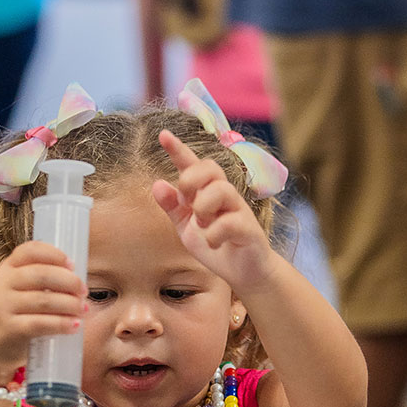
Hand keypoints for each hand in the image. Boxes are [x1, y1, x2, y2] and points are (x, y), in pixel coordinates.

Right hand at [0, 241, 85, 382]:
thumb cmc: (17, 311)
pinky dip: (61, 323)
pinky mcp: (8, 328)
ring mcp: (2, 305)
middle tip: (84, 291)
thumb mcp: (22, 289)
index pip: (30, 250)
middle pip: (41, 274)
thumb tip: (78, 280)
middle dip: (69, 282)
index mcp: (8, 268)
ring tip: (83, 309)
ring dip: (70, 304)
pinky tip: (75, 325)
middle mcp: (2, 283)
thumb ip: (43, 278)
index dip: (54, 254)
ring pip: (43, 300)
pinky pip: (40, 323)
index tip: (73, 265)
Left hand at [152, 130, 278, 288]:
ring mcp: (239, 210)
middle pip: (211, 167)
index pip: (193, 165)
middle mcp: (225, 196)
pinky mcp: (250, 229)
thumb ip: (173, 207)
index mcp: (207, 192)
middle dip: (191, 180)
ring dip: (203, 207)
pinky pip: (231, 222)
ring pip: (222, 190)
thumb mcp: (186, 227)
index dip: (178, 149)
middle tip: (187, 201)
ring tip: (201, 225)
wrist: (244, 272)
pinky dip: (214, 234)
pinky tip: (213, 242)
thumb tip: (157, 184)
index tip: (163, 134)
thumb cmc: (216, 244)